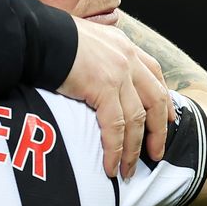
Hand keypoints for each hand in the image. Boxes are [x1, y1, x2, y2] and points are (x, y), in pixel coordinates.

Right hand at [56, 16, 175, 178]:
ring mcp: (118, 74)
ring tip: (128, 170)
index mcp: (124, 45)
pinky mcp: (104, 89)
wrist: (38, 35)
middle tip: (156, 153)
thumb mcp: (86, 38)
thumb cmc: (52, 37)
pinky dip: (115, 150)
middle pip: (154, 100)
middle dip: (158, 131)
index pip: (154, 73)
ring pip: (136, 119)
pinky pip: (115, 127)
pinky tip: (112, 165)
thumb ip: (98, 54)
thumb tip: (94, 71)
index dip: (164, 98)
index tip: (168, 118)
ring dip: (134, 149)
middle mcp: (127, 58)